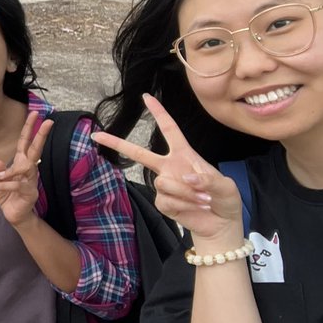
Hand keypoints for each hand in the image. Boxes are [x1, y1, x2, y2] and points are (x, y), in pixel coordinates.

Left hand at [0, 111, 52, 227]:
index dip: (29, 128)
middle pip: (36, 149)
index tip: (35, 113)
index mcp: (21, 164)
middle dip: (41, 135)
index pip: (26, 143)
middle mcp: (29, 170)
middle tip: (49, 121)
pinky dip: (5, 185)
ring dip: (9, 172)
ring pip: (25, 168)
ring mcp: (31, 180)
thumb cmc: (7, 196)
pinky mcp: (30, 193)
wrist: (15, 216)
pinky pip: (17, 185)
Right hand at [90, 93, 244, 245]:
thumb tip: (184, 177)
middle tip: (98, 135)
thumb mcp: (225, 186)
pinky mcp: (163, 203)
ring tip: (203, 200)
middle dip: (117, 143)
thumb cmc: (225, 200)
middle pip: (139, 153)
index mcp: (184, 155)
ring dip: (185, 192)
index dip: (159, 113)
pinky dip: (184, 205)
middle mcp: (170, 167)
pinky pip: (166, 200)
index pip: (169, 129)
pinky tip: (195, 208)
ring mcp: (165, 185)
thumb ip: (208, 179)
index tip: (146, 97)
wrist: (221, 225)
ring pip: (162, 182)